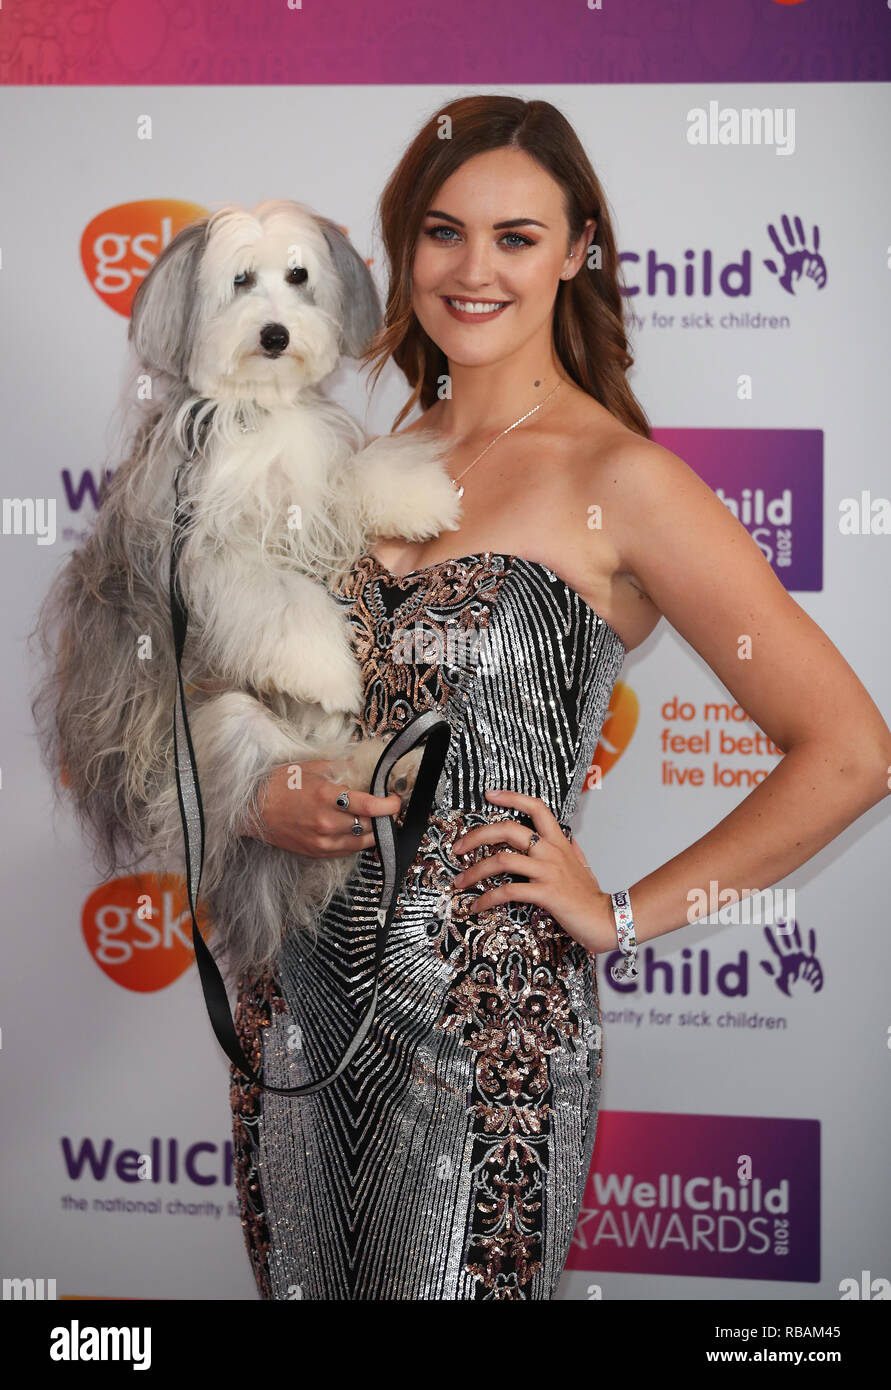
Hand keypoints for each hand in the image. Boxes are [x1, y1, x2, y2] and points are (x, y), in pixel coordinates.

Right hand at [247, 760, 400, 856]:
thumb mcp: (312, 767)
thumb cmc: (279, 784)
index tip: (396, 800)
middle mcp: (327, 822)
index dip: (390, 805)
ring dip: (373, 831)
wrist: (251, 809)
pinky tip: (355, 829)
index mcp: (326, 797)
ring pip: (362, 842)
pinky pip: (347, 850)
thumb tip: (365, 768)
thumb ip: (342, 769)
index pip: (370, 806)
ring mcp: (322, 841)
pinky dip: (357, 840)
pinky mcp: (317, 852)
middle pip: (370, 825)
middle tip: (387, 807)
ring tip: (375, 819)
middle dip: (384, 817)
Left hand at [451, 788, 617, 955]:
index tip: (490, 795)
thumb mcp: (583, 865)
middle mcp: (551, 851)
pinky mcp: (545, 893)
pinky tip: (477, 906)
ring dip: (474, 871)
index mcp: (559, 842)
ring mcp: (548, 871)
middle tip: (458, 847)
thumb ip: (572, 850)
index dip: (512, 797)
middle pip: (509, 828)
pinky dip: (487, 899)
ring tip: (460, 881)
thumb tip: (569, 839)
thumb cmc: (591, 895)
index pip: (536, 807)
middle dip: (477, 835)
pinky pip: (508, 891)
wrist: (607, 919)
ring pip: (502, 859)